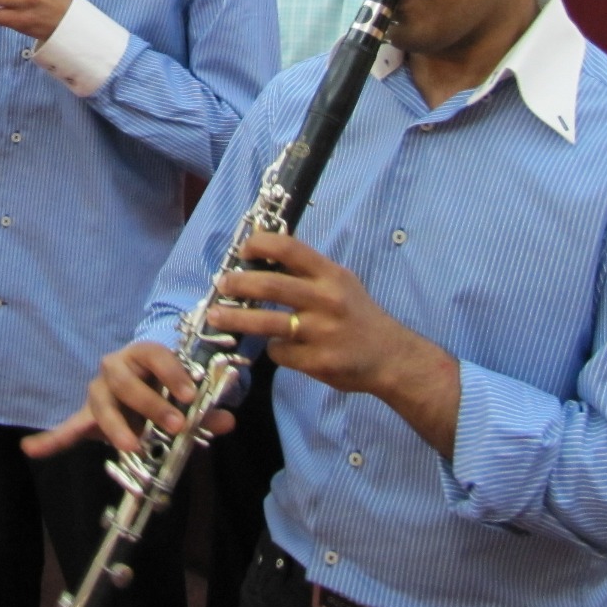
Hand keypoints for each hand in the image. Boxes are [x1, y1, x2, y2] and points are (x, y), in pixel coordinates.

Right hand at [23, 341, 235, 460]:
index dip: (173, 374)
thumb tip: (227, 420)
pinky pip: (68, 427)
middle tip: (175, 425)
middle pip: (125, 380)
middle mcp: (116, 367)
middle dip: (150, 404)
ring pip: (101, 402)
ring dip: (116, 426)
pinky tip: (32, 449)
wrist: (144, 387)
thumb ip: (205, 410)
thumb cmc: (166, 389)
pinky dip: (51, 439)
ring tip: (132, 447)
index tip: (190, 396)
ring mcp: (99, 391)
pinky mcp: (87, 416)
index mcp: (144, 354)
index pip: (156, 355)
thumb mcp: (187, 398)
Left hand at [206, 231, 460, 457]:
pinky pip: (280, 353)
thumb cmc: (359, 315)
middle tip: (220, 284)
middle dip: (238, 284)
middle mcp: (326, 300)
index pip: (289, 248)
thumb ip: (308, 271)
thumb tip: (262, 256)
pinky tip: (277, 348)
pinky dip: (273, 350)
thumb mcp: (341, 283)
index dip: (259, 245)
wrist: (391, 357)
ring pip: (266, 323)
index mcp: (330, 275)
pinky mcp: (318, 361)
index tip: (242, 250)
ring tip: (215, 317)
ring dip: (235, 320)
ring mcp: (322, 333)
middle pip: (270, 286)